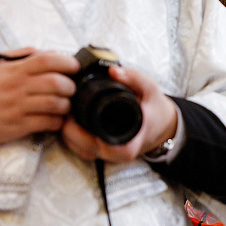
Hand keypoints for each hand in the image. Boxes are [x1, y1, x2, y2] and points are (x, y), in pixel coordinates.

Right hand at [0, 48, 78, 152]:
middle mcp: (17, 87)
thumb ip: (24, 57)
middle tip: (72, 89)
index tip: (75, 67)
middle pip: (56, 83)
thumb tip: (50, 52)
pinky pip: (48, 123)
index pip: (47, 60)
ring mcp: (18, 107)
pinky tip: (55, 119)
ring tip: (65, 105)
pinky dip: (58, 121)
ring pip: (56, 104)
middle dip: (71, 87)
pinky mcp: (19, 125)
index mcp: (14, 70)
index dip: (67, 63)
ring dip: (67, 105)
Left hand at [61, 65, 176, 162]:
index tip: (77, 116)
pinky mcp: (96, 151)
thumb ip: (135, 78)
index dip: (87, 134)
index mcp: (131, 143)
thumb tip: (114, 71)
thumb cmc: (153, 109)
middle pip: (84, 147)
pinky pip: (75, 146)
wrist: (158, 124)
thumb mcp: (150, 90)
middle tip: (67, 105)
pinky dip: (69, 132)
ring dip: (67, 129)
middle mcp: (116, 153)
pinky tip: (70, 116)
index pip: (109, 148)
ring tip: (68, 108)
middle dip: (71, 127)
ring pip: (76, 147)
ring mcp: (104, 154)